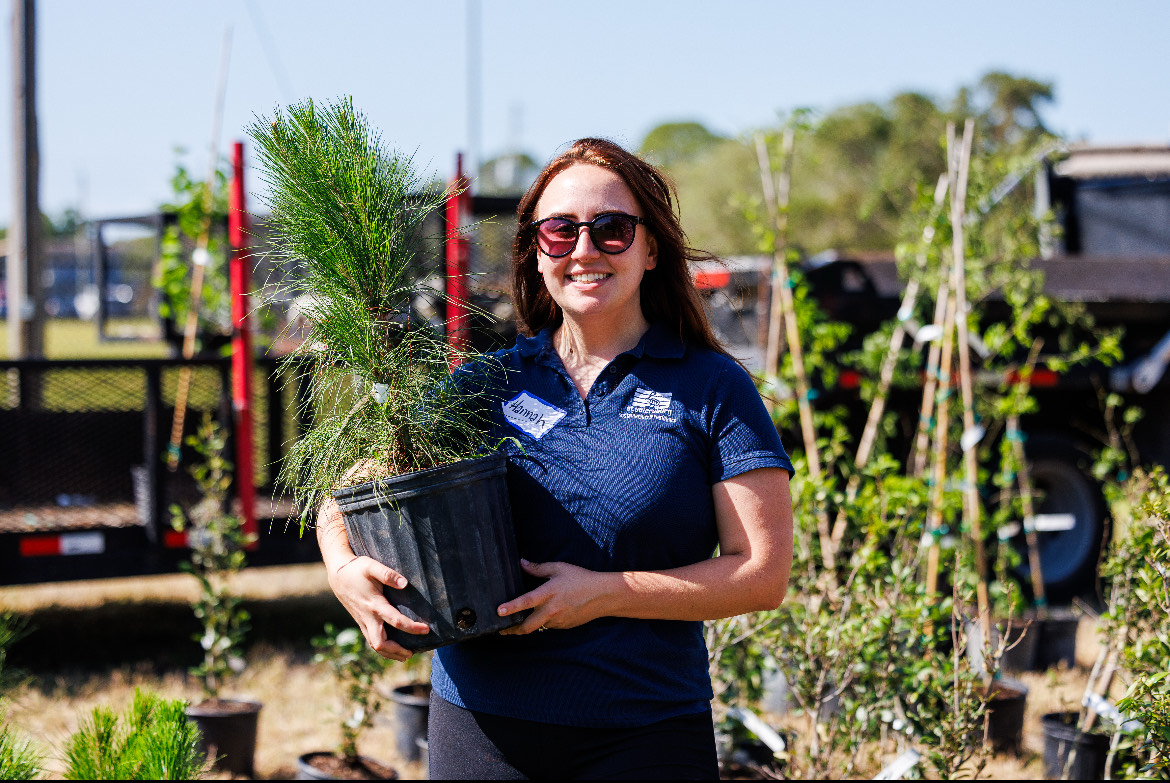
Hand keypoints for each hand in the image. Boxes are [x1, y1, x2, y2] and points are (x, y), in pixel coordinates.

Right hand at [328, 555, 430, 661]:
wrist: (338, 575)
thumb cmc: (357, 569)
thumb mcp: (371, 566)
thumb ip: (388, 574)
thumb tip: (404, 583)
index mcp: (374, 604)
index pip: (395, 621)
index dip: (412, 628)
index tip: (426, 629)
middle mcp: (368, 617)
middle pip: (381, 643)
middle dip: (397, 651)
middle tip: (413, 653)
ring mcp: (363, 622)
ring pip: (375, 645)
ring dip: (390, 653)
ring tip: (406, 655)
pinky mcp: (361, 622)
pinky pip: (371, 641)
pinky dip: (383, 648)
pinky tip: (392, 649)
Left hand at [497, 559, 615, 634]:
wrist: (602, 595)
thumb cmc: (581, 578)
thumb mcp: (559, 568)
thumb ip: (538, 568)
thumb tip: (522, 563)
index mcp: (548, 593)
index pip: (526, 602)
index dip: (511, 607)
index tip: (498, 611)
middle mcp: (551, 610)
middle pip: (527, 626)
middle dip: (512, 630)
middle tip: (502, 629)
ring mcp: (558, 620)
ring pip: (537, 626)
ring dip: (528, 625)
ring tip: (518, 622)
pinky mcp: (563, 626)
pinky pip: (549, 625)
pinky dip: (544, 621)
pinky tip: (546, 614)